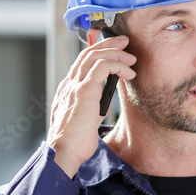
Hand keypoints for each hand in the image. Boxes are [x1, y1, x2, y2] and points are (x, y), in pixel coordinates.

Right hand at [48, 32, 135, 177]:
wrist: (64, 152)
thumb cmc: (74, 143)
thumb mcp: (84, 120)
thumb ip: (90, 108)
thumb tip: (102, 103)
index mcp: (67, 91)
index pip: (81, 63)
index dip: (98, 53)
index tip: (114, 51)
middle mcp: (69, 84)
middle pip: (87, 54)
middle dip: (108, 44)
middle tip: (124, 42)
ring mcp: (74, 86)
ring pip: (95, 55)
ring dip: (116, 53)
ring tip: (131, 58)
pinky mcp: (84, 90)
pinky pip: (102, 66)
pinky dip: (117, 65)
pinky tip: (128, 73)